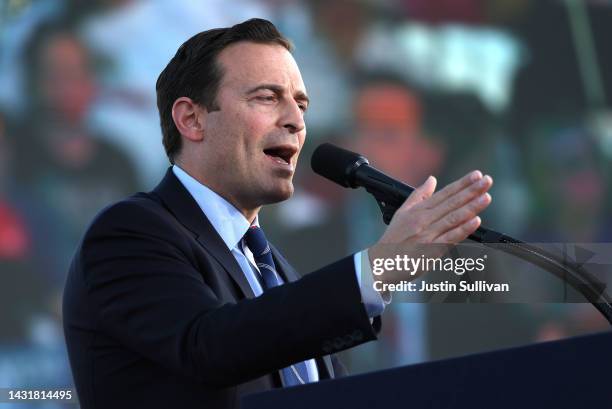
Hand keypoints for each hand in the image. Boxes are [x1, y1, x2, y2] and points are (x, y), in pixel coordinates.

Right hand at [369, 170, 492, 284]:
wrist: (383, 263)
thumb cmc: (393, 238)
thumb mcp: (402, 212)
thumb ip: (418, 195)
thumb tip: (432, 179)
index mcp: (419, 210)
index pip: (445, 193)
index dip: (462, 184)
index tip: (477, 175)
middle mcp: (424, 220)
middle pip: (452, 203)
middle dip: (471, 191)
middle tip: (487, 181)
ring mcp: (428, 235)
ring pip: (453, 218)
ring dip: (471, 207)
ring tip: (486, 197)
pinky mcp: (431, 250)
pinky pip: (450, 238)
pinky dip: (463, 230)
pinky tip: (475, 222)